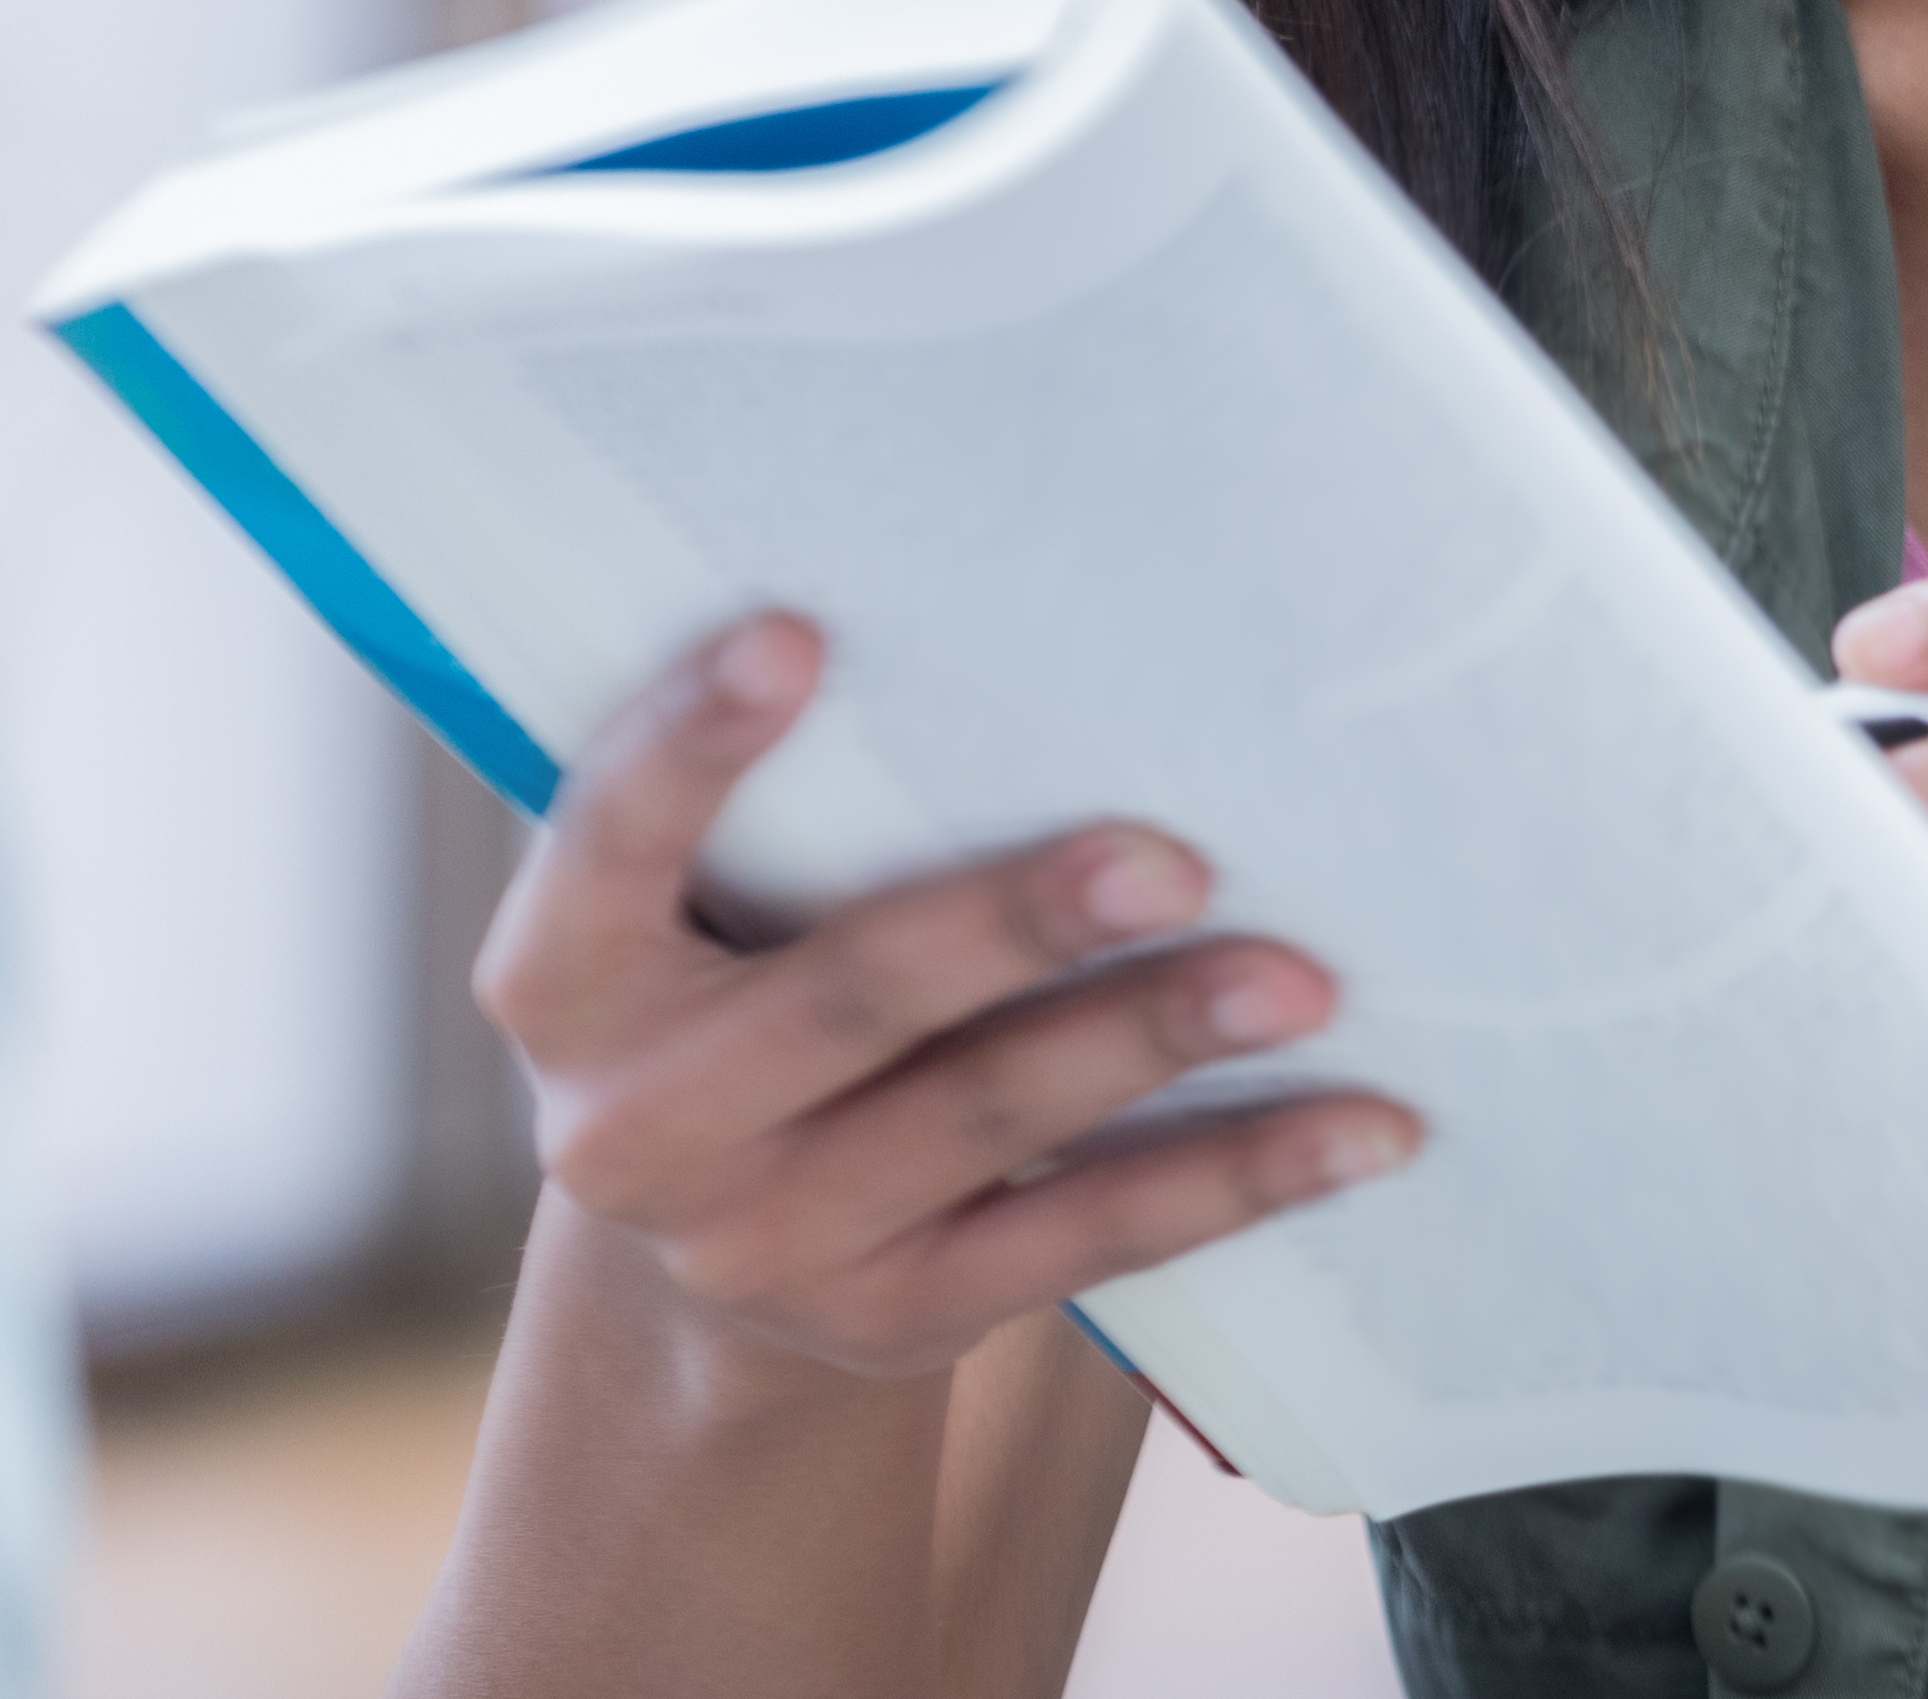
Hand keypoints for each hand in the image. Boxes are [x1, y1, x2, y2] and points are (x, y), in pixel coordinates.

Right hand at [470, 612, 1421, 1389]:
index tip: (796, 633)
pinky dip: (1236, 1179)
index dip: (688, 746)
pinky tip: (1363, 1128)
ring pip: (988, 1119)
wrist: (705, 1272)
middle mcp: (638, 1129)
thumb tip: (1021, 609)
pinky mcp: (897, 1319)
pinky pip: (1086, 1239)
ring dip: (1156, 1039)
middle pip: (850, 997)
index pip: (605, 848)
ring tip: (1303, 979)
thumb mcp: (695, 912)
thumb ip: (788, 804)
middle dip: (1018, 921)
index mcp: (564, 983)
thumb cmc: (739, 995)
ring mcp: (766, 1241)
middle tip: (1176, 856)